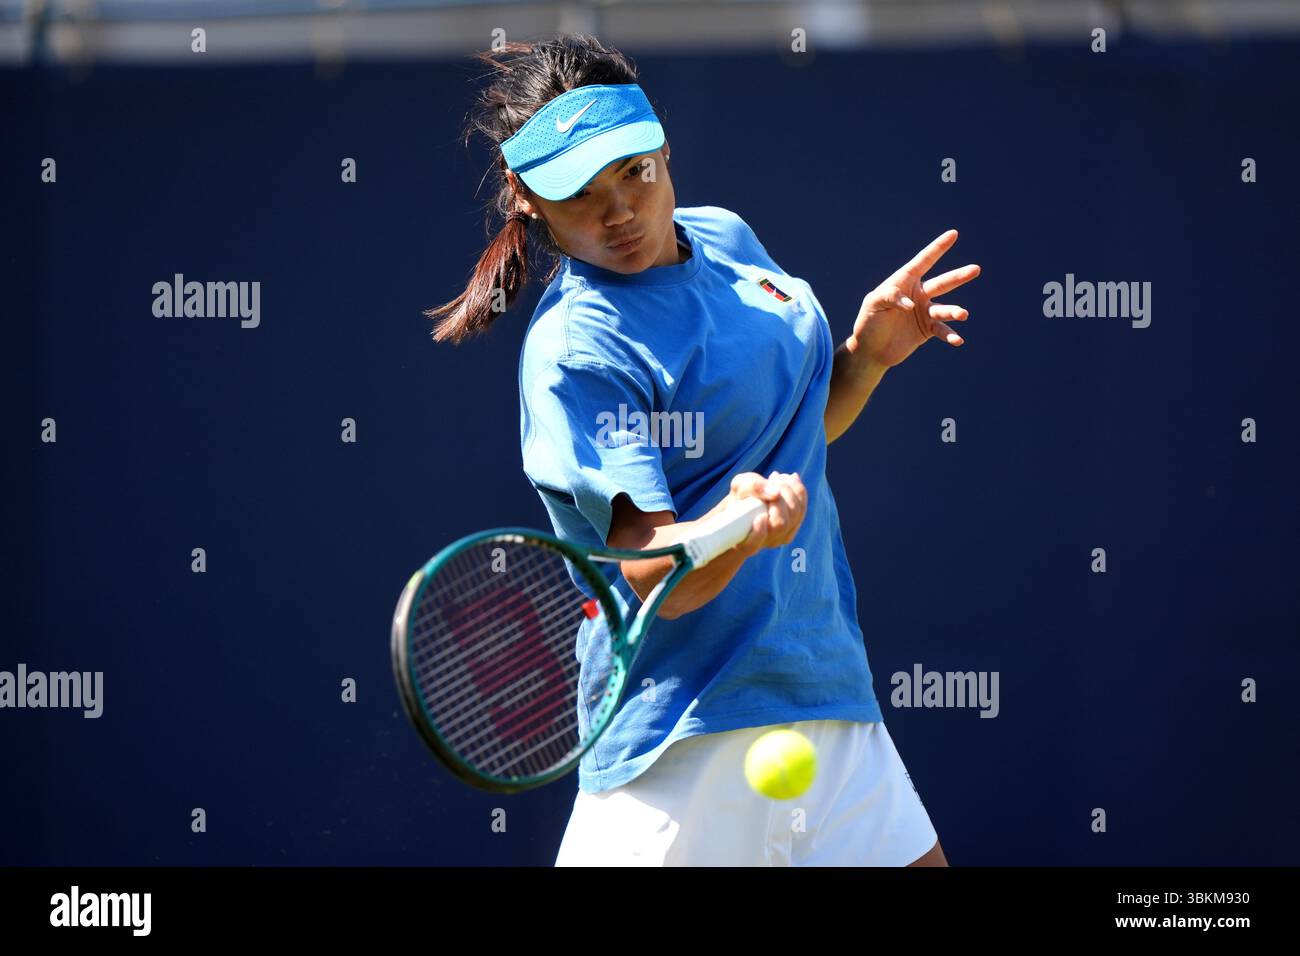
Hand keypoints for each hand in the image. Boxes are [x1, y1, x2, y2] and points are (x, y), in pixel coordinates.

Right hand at [726, 471, 807, 552]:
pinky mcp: (793, 528)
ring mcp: (780, 538)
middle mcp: (762, 544)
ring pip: (795, 515)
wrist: (747, 502)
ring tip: (777, 476)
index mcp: (742, 541)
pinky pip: (802, 510)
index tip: (760, 516)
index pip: (751, 546)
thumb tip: (776, 493)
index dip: (758, 533)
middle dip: (779, 498)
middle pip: (780, 524)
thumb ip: (752, 487)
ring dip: (789, 490)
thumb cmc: (740, 496)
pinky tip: (789, 478)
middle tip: (771, 478)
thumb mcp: (739, 486)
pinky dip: (798, 491)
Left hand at [849, 229, 980, 368]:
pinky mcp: (927, 330)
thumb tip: (912, 305)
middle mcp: (919, 294)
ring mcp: (924, 312)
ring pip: (944, 309)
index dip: (938, 248)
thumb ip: (890, 297)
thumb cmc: (868, 321)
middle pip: (942, 283)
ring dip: (954, 311)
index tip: (953, 234)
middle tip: (976, 269)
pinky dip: (950, 335)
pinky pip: (942, 330)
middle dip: (959, 276)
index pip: (923, 261)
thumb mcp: (873, 304)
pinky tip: (957, 340)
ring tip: (963, 314)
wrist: (870, 349)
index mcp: (904, 281)